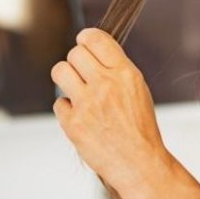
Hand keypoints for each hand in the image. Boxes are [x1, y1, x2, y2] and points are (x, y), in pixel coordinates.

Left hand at [51, 29, 199, 198]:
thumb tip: (94, 51)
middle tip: (82, 69)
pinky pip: (59, 102)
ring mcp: (87, 104)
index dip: (86, 37)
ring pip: (60, 71)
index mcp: (125, 74)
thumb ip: (117, 69)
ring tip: (76, 87)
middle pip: (75, 53)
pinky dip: (68, 108)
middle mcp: (105, 85)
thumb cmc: (141, 127)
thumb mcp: (138, 89)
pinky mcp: (72, 124)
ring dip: (66, 76)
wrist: (139, 162)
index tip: (84, 40)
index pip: (96, 39)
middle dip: (77, 58)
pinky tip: (81, 115)